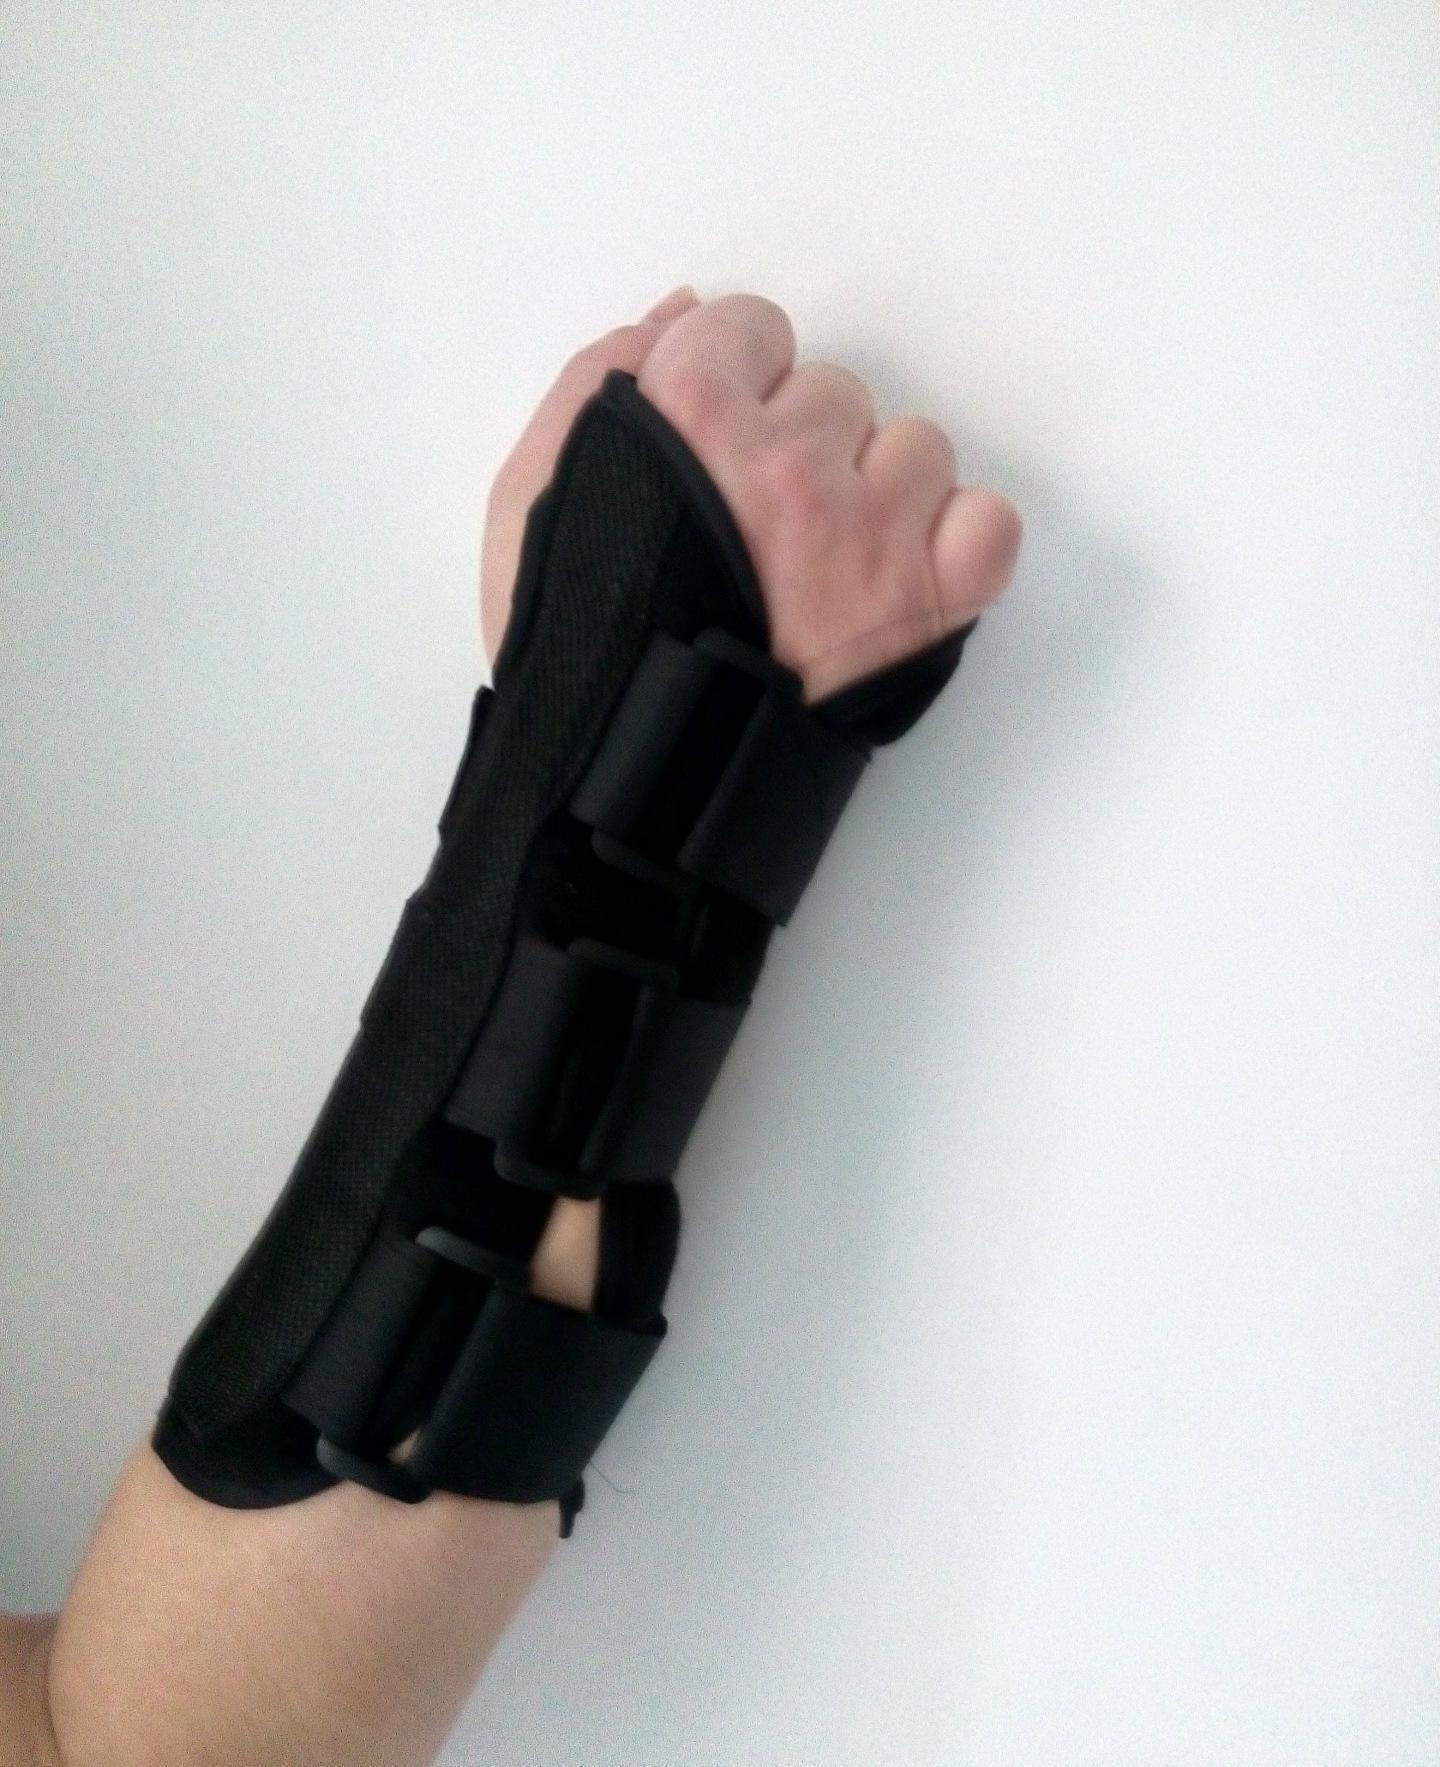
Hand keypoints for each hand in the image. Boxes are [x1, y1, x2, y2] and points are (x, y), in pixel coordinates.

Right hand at [485, 288, 1022, 1310]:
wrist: (634, 798)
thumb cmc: (575, 658)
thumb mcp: (530, 508)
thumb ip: (592, 387)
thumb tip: (675, 314)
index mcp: (687, 413)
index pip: (750, 326)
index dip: (733, 387)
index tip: (716, 449)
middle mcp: (789, 456)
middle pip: (832, 393)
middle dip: (799, 453)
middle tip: (759, 542)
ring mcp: (873, 527)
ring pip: (914, 448)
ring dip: (877, 498)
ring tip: (821, 579)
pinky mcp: (934, 597)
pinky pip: (987, 521)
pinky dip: (957, 545)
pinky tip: (901, 584)